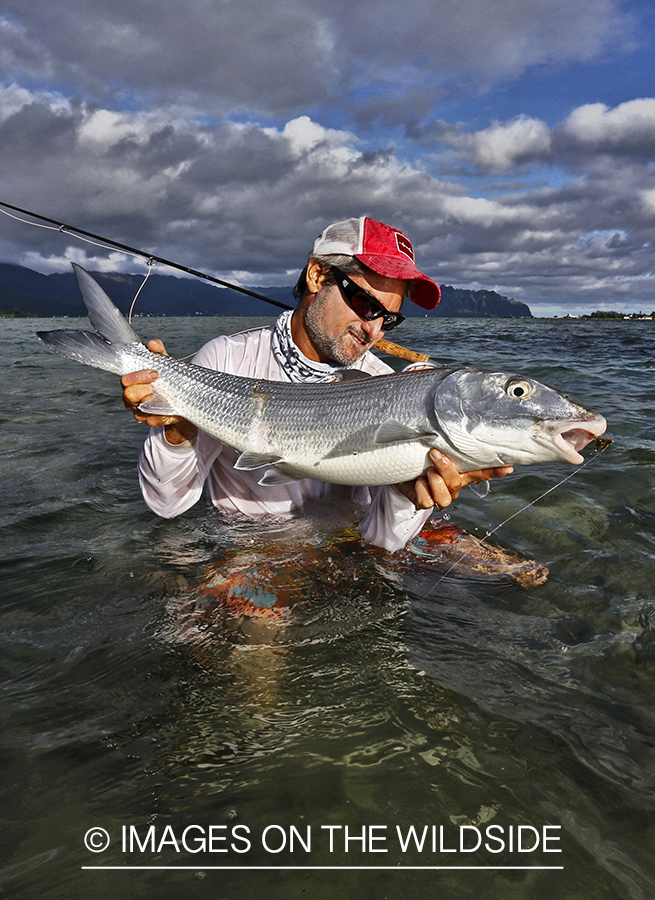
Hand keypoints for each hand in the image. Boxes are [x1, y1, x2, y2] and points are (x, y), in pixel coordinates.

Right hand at [121, 339, 197, 444]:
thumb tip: (153, 343)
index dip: (138, 377)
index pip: (125, 380)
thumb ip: (159, 352)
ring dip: (152, 404)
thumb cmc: (168, 378)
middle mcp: (132, 397)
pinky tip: (170, 410)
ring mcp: (140, 411)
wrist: (183, 398)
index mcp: (133, 381)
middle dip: (143, 389)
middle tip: (158, 384)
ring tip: (166, 398)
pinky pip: (152, 421)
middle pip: (128, 395)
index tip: (155, 373)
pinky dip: (161, 416)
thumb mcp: (165, 364)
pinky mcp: (152, 420)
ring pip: (139, 411)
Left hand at [395, 448, 512, 509]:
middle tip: (435, 455)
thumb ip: (444, 442)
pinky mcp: (424, 502)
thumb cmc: (419, 457)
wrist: (400, 469)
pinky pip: (426, 502)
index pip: (481, 472)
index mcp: (460, 472)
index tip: (508, 467)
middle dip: (445, 469)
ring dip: (434, 482)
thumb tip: (449, 423)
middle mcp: (452, 486)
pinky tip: (417, 481)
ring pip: (444, 498)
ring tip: (427, 471)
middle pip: (456, 483)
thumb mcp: (433, 448)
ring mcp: (440, 495)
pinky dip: (420, 490)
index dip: (495, 471)